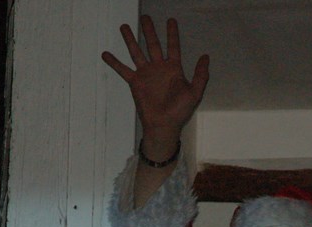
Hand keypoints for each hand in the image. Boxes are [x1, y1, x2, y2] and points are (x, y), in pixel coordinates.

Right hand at [101, 16, 208, 148]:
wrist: (164, 125)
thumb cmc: (180, 111)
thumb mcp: (195, 92)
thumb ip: (201, 75)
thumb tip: (206, 56)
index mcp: (173, 69)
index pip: (173, 46)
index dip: (172, 33)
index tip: (171, 20)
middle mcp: (158, 69)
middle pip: (153, 44)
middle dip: (149, 31)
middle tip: (146, 17)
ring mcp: (146, 75)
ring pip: (136, 52)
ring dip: (130, 39)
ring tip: (124, 26)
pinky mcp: (135, 83)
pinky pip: (123, 70)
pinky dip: (114, 62)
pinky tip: (106, 53)